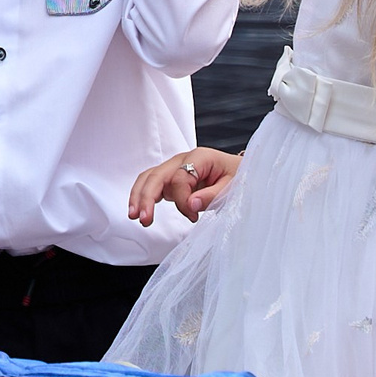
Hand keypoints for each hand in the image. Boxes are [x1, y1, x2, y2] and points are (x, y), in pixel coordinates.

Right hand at [126, 146, 240, 223]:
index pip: (180, 178)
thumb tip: (190, 205)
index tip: (193, 217)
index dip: (183, 201)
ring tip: (134, 216)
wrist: (241, 172)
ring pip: (149, 178)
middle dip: (147, 197)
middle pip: (157, 175)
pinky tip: (138, 210)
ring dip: (139, 196)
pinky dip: (143, 196)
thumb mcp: (233, 187)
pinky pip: (153, 184)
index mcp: (199, 157)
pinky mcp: (172, 179)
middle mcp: (183, 159)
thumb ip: (211, 196)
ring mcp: (175, 168)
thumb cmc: (239, 177)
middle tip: (144, 219)